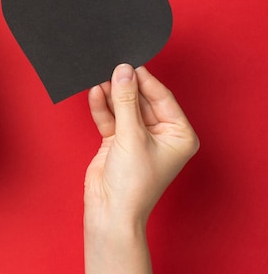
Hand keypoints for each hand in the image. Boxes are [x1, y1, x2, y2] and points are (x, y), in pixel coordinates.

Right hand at [84, 64, 198, 273]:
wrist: (109, 211)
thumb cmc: (133, 183)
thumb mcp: (132, 136)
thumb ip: (126, 101)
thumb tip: (123, 71)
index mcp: (178, 134)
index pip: (162, 98)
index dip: (146, 80)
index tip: (130, 63)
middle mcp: (160, 135)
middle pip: (141, 101)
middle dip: (126, 86)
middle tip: (111, 67)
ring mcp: (137, 138)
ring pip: (124, 108)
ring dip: (112, 95)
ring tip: (98, 77)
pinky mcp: (117, 142)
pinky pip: (111, 118)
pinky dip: (103, 107)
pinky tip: (95, 93)